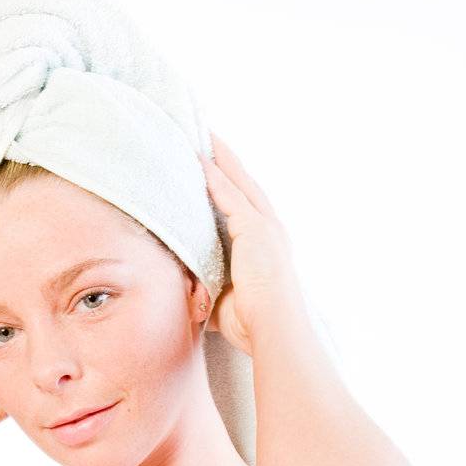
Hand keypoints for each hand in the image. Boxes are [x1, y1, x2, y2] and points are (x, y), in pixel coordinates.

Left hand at [196, 133, 306, 354]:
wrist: (275, 330)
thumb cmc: (252, 326)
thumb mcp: (225, 302)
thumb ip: (209, 291)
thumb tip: (190, 296)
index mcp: (266, 246)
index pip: (245, 206)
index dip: (231, 184)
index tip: (216, 165)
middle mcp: (270, 230)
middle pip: (245, 184)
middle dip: (228, 160)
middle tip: (210, 136)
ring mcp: (265, 227)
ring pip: (238, 182)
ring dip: (220, 159)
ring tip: (204, 136)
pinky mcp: (255, 230)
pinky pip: (229, 196)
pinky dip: (214, 178)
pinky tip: (200, 161)